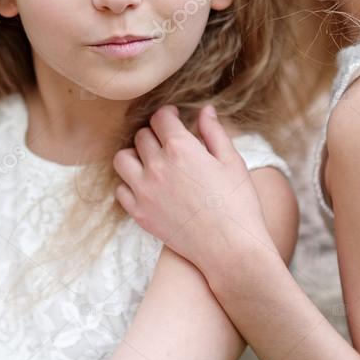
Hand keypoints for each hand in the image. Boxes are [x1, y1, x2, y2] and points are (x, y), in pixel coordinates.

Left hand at [113, 104, 276, 274]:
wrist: (231, 248)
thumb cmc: (238, 203)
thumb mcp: (232, 161)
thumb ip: (214, 132)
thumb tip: (205, 110)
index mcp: (181, 148)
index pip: (160, 117)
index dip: (168, 114)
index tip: (174, 119)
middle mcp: (157, 166)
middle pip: (142, 136)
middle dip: (155, 134)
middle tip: (168, 143)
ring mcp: (144, 191)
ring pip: (122, 159)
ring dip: (135, 156)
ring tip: (151, 162)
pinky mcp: (140, 214)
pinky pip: (121, 190)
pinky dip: (130, 184)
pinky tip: (147, 186)